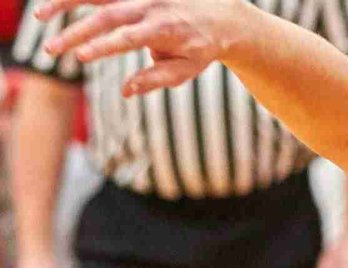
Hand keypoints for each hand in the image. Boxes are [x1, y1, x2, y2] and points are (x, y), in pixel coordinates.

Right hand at [38, 0, 244, 94]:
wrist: (221, 15)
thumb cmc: (200, 48)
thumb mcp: (187, 69)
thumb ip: (157, 79)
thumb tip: (125, 91)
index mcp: (164, 29)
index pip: (128, 38)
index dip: (103, 46)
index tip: (81, 57)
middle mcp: (149, 6)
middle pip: (106, 16)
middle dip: (75, 32)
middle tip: (51, 50)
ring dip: (65, 2)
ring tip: (38, 16)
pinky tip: (53, 4)